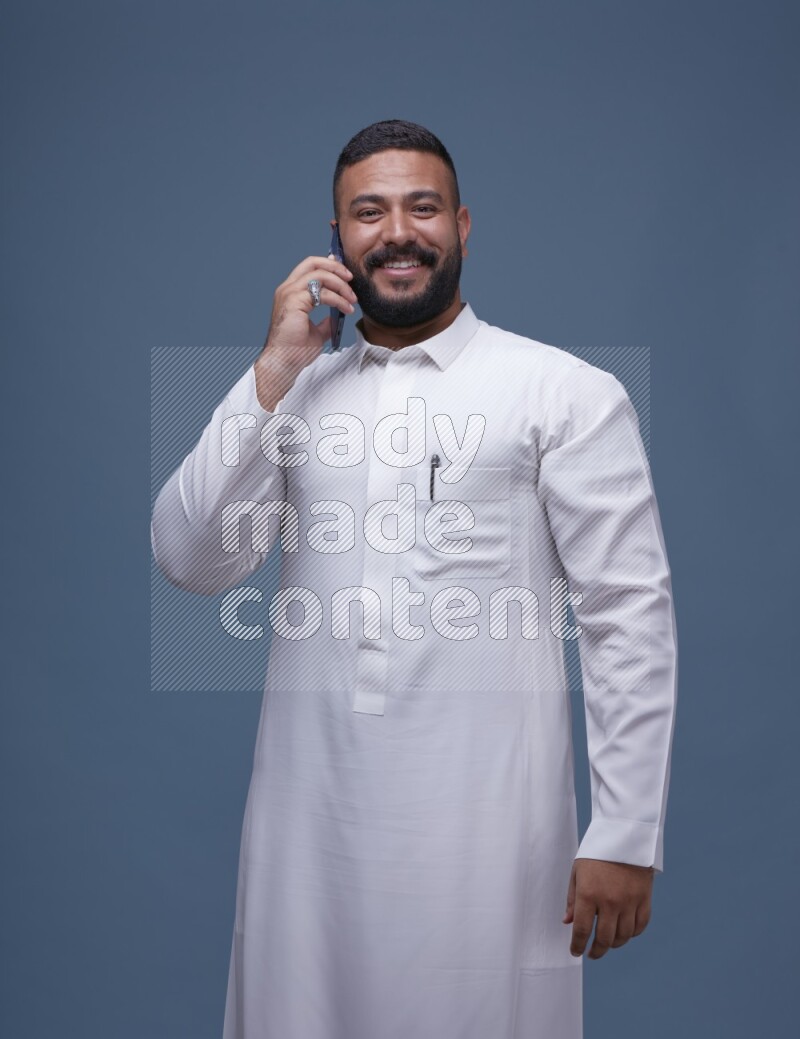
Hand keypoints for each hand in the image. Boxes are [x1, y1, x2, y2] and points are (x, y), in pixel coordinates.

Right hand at [254, 255, 356, 410]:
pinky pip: (323, 293)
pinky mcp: (294, 302)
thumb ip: (325, 321)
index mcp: (290, 293)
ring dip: (340, 285)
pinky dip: (338, 299)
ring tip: (352, 299)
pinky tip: (346, 309)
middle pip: (313, 262)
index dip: (328, 264)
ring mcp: (289, 293)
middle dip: (335, 267)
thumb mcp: (316, 332)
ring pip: (320, 274)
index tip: (345, 272)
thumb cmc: (294, 351)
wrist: (284, 363)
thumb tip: (337, 315)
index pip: (309, 267)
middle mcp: (287, 289)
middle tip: (351, 279)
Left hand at [563, 858, 653, 959]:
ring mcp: (629, 902)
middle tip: (592, 954)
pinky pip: (640, 926)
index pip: (582, 930)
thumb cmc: (596, 852)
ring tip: (607, 943)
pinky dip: (632, 934)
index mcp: (588, 894)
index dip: (578, 945)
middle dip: (596, 951)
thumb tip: (568, 922)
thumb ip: (572, 898)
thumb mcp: (577, 871)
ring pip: (623, 936)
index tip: (576, 951)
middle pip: (604, 939)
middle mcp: (609, 902)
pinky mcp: (644, 899)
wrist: (624, 835)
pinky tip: (625, 933)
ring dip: (614, 944)